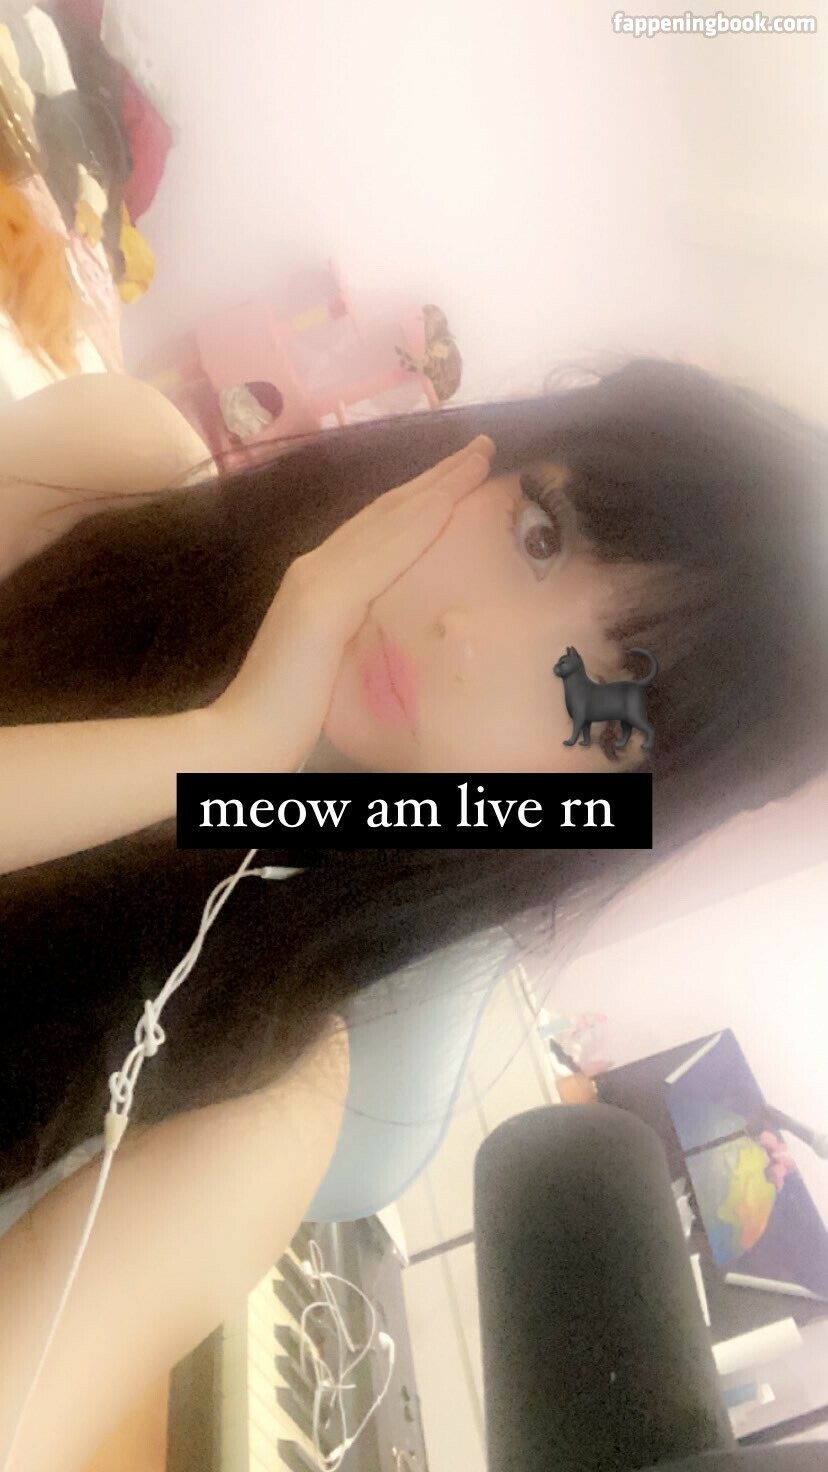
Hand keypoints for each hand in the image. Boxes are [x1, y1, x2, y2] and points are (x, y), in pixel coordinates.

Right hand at [211, 436, 495, 768]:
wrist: (242, 735)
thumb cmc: (285, 711)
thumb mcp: (329, 659)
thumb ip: (352, 630)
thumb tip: (382, 622)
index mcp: (318, 580)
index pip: (378, 528)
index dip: (419, 497)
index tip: (458, 475)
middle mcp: (315, 566)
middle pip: (387, 510)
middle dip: (436, 476)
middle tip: (480, 447)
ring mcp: (318, 578)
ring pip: (390, 519)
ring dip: (439, 484)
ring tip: (478, 457)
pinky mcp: (325, 600)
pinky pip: (385, 552)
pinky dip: (421, 520)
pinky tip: (451, 499)